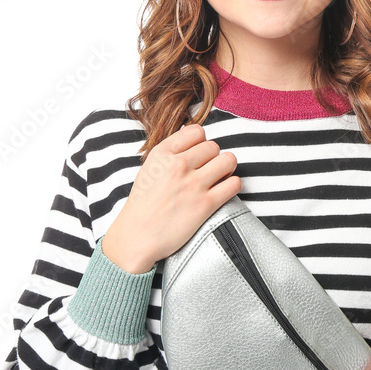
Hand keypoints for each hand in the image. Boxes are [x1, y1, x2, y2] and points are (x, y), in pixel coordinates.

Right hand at [101, 124, 241, 273]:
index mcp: (163, 154)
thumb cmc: (142, 205)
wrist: (137, 237)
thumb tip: (190, 134)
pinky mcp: (205, 204)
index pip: (196, 132)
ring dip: (227, 168)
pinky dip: (233, 185)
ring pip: (228, 160)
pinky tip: (224, 191)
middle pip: (213, 146)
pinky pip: (234, 183)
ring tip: (219, 177)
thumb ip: (170, 152)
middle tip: (208, 170)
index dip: (201, 143)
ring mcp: (193, 184)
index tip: (198, 155)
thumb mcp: (149, 169)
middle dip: (213, 157)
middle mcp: (178, 165)